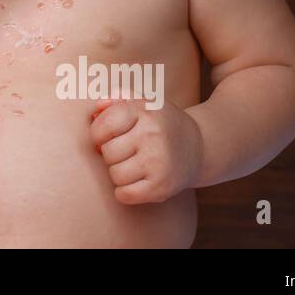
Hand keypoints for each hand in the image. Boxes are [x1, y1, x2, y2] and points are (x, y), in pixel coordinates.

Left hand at [88, 98, 204, 204]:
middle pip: (107, 152)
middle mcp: (152, 136)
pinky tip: (135, 180)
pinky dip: (124, 191)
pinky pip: (125, 195)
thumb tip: (95, 111)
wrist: (198, 147)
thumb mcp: (141, 103)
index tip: (108, 135)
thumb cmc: (158, 124)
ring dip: (118, 172)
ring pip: (115, 175)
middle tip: (125, 150)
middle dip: (111, 153)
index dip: (98, 132)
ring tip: (132, 164)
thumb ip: (115, 100)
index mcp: (145, 112)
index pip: (105, 124)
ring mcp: (159, 163)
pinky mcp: (162, 187)